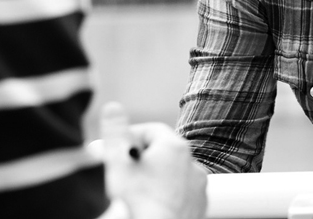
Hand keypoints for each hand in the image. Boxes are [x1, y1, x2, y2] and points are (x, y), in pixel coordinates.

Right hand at [100, 102, 207, 218]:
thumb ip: (115, 132)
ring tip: (137, 191)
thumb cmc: (139, 203)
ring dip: (155, 177)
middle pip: (162, 151)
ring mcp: (198, 186)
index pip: (150, 130)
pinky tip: (152, 204)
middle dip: (142, 158)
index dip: (129, 138)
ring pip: (172, 173)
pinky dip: (167, 194)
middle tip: (123, 172)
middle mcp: (193, 163)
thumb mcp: (118, 164)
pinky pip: (181, 192)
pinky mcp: (199, 205)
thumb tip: (113, 107)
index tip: (115, 152)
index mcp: (175, 148)